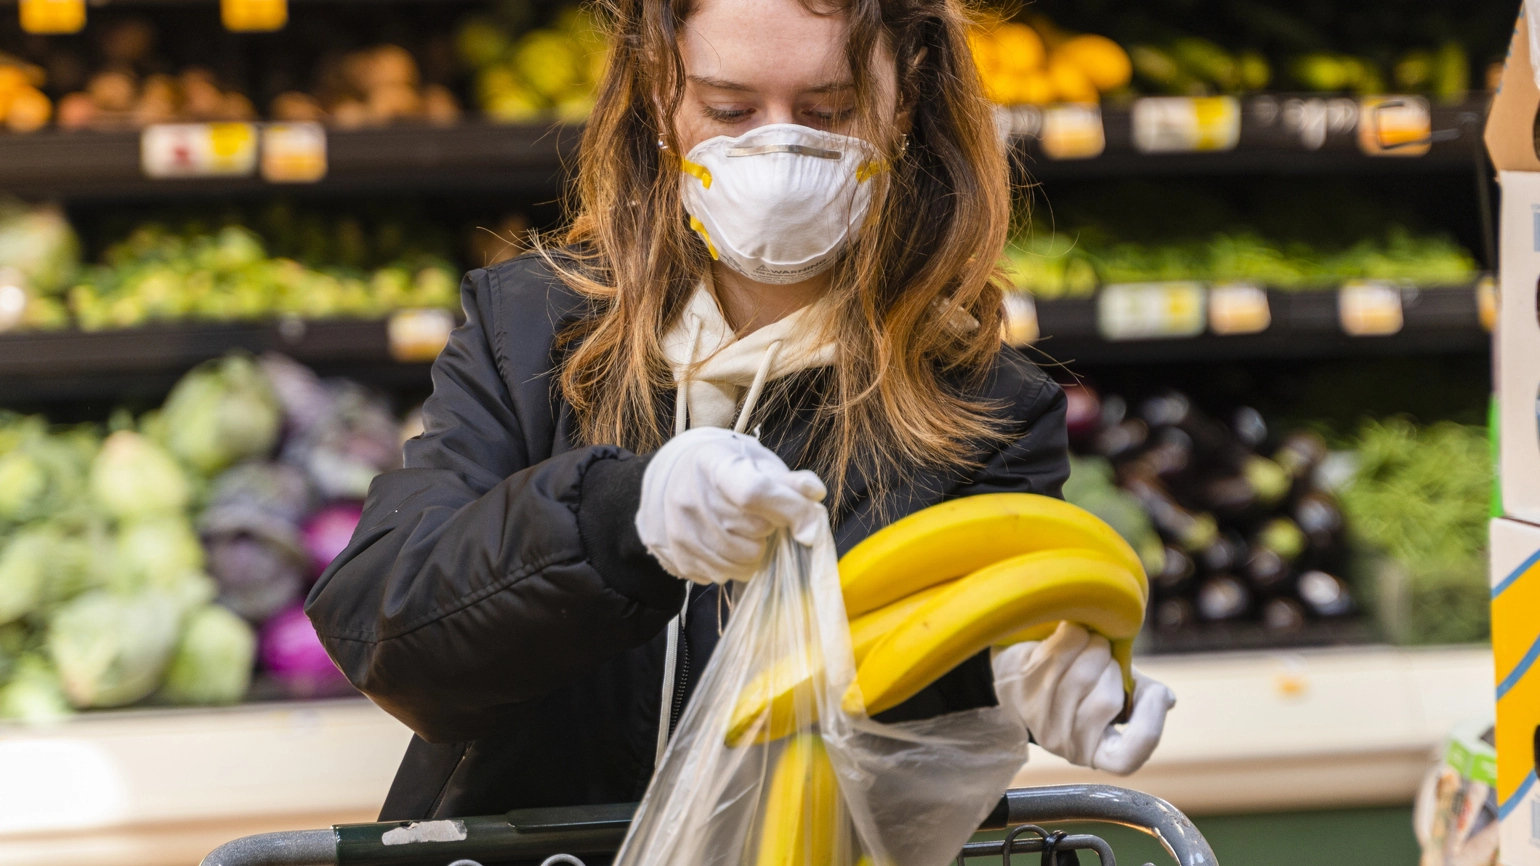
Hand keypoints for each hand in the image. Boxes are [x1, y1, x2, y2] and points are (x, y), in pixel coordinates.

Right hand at [636, 427, 826, 584]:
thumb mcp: (757, 462)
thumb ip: (789, 480)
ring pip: (741, 562)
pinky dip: (732, 566)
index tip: (807, 522)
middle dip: (768, 530)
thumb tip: (815, 493)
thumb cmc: (726, 470)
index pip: (755, 492)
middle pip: (753, 531)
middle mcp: (688, 498)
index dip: (788, 510)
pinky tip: (725, 546)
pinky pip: (722, 577)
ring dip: (753, 553)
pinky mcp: (675, 558)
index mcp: (713, 465)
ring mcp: (678, 531)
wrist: (673, 479)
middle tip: (760, 519)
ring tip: (743, 534)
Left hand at [992, 622, 1174, 775]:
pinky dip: (1072, 635)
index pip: (1126, 759)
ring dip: (1093, 646)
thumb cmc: (1084, 681)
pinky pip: (1058, 654)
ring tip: (1089, 642)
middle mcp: (1068, 745)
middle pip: (1107, 702)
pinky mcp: (1024, 691)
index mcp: (1099, 752)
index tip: (1157, 693)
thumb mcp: (1121, 692)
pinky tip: (1070, 633)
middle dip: (1113, 668)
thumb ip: (1145, 695)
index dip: (1149, 724)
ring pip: (1082, 675)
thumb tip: (1166, 700)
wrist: (1025, 672)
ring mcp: (1042, 721)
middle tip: (1105, 657)